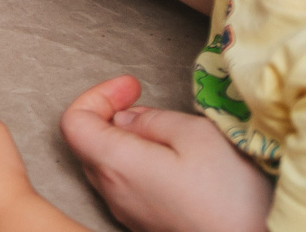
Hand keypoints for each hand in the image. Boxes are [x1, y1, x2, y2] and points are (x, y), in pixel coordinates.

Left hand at [59, 76, 271, 231]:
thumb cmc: (231, 196)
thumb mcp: (196, 136)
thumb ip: (153, 120)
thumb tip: (128, 118)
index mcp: (117, 165)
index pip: (73, 122)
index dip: (98, 95)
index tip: (133, 87)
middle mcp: (113, 193)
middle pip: (87, 143)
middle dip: (109, 113)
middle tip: (143, 101)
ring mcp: (127, 214)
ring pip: (106, 166)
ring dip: (124, 140)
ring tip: (163, 131)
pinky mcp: (145, 226)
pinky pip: (125, 187)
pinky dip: (136, 164)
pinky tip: (171, 162)